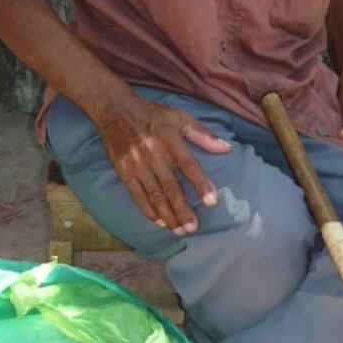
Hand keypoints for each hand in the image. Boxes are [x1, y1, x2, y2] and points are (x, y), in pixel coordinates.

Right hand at [93, 93, 230, 235]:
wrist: (116, 111)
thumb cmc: (153, 115)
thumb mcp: (180, 117)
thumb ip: (203, 134)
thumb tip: (226, 148)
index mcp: (169, 139)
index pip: (188, 165)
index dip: (200, 183)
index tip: (211, 201)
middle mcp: (152, 153)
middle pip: (170, 186)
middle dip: (182, 209)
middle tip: (193, 227)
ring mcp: (136, 164)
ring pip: (154, 195)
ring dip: (167, 215)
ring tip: (180, 230)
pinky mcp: (123, 172)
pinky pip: (137, 195)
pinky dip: (148, 210)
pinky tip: (160, 222)